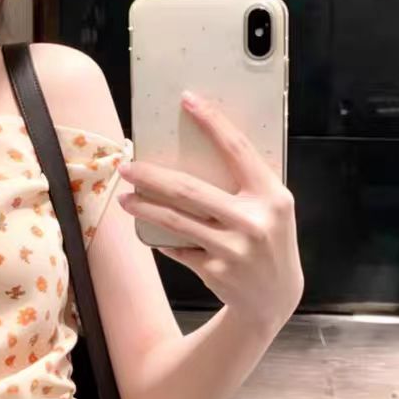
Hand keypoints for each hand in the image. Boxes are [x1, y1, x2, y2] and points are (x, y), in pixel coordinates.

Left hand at [116, 90, 303, 331]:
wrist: (274, 298)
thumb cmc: (268, 240)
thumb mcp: (272, 209)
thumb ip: (246, 185)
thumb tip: (196, 152)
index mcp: (272, 196)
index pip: (237, 150)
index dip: (212, 122)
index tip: (187, 100)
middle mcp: (253, 221)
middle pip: (189, 189)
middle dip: (151, 176)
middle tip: (126, 167)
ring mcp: (232, 248)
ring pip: (175, 220)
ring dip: (144, 206)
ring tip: (125, 198)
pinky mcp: (214, 270)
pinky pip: (177, 247)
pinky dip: (162, 237)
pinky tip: (150, 230)